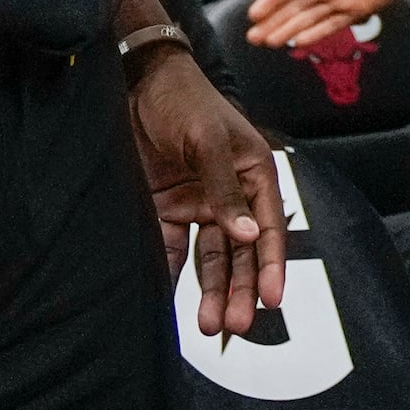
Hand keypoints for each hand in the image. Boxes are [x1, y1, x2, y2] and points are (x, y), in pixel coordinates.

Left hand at [126, 47, 287, 338]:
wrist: (136, 84)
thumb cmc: (185, 101)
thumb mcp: (209, 140)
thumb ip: (226, 189)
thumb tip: (248, 237)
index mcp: (255, 174)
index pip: (267, 228)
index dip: (271, 266)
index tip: (273, 301)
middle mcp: (231, 195)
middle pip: (241, 251)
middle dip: (242, 288)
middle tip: (237, 325)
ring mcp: (198, 204)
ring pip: (212, 258)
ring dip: (214, 291)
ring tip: (210, 325)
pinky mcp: (166, 209)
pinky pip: (174, 249)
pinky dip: (175, 275)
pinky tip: (175, 304)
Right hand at [247, 0, 409, 48]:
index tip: (254, 14)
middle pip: (296, 7)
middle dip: (275, 22)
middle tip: (253, 38)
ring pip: (310, 18)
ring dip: (290, 30)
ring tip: (269, 44)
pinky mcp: (358, 10)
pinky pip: (334, 24)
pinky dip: (317, 33)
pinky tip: (300, 42)